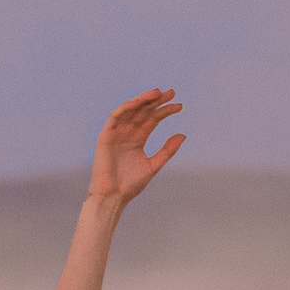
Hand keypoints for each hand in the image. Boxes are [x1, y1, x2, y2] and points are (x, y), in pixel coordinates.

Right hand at [86, 88, 185, 211]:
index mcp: (139, 138)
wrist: (113, 196)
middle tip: (171, 93)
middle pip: (143, 111)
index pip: (153, 119)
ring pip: (130, 110)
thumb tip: (183, 135)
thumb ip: (167, 150)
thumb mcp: (153, 165)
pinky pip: (115, 117)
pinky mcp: (106, 136)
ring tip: (157, 93)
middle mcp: (128, 132)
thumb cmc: (131, 185)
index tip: (179, 106)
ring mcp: (117, 133)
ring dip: (142, 99)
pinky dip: (125, 108)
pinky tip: (137, 102)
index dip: (165, 111)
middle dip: (156, 101)